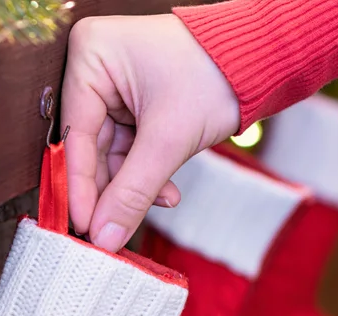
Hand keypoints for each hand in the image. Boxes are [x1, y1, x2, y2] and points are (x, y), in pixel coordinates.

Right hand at [60, 14, 240, 250]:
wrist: (264, 57)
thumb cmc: (217, 73)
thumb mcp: (169, 138)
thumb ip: (132, 192)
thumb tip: (104, 239)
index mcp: (90, 54)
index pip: (74, 134)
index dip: (79, 185)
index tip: (84, 227)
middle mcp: (93, 67)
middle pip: (89, 147)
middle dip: (112, 190)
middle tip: (112, 232)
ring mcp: (111, 85)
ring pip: (109, 153)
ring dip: (133, 185)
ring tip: (160, 203)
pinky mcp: (130, 102)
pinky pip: (127, 148)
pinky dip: (145, 174)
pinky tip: (167, 193)